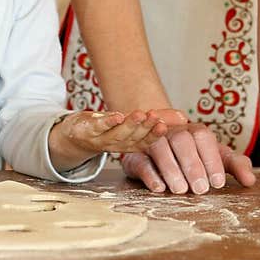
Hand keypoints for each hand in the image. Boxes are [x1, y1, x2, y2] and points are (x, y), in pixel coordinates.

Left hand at [49, 109, 168, 168]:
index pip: (145, 142)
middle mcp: (117, 144)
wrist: (76, 135)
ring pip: (118, 134)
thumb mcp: (133, 124)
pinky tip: (117, 116)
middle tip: (155, 118)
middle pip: (133, 137)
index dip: (155, 135)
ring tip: (140, 114)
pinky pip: (99, 127)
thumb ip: (156, 120)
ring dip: (130, 124)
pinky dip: (108, 122)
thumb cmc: (110, 128)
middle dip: (145, 128)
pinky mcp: (88, 130)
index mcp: (130, 144)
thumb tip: (183, 118)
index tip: (165, 127)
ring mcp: (102, 139)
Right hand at [121, 121, 255, 194]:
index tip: (217, 182)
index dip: (211, 159)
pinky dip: (149, 173)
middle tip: (200, 189)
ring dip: (171, 169)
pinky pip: (139, 160)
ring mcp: (152, 141)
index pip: (203, 137)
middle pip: (181, 140)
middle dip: (192, 165)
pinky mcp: (135, 155)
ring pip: (159, 148)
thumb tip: (251, 181)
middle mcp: (173, 131)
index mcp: (194, 130)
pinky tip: (159, 188)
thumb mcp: (216, 158)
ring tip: (181, 190)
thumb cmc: (193, 155)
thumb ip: (234, 166)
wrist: (158, 145)